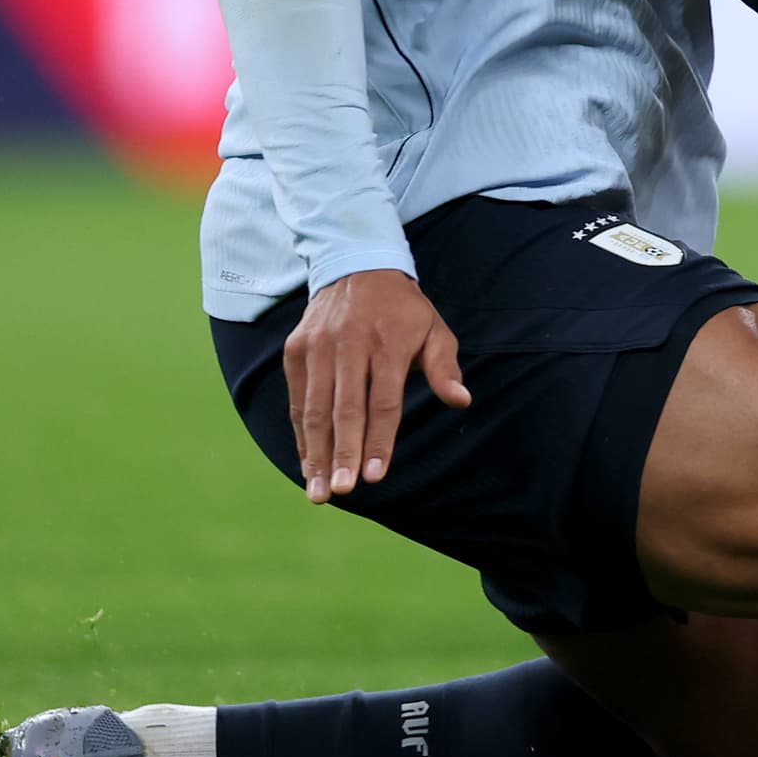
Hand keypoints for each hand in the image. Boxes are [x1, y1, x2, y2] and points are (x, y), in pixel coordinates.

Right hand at [284, 268, 471, 502]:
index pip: (383, 401)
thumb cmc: (402, 309)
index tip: (374, 476)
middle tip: (342, 491)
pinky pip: (296, 399)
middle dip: (343, 453)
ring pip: (314, 408)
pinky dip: (300, 434)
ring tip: (319, 490)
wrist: (355, 265)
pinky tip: (308, 462)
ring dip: (316, 453)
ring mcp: (318, 346)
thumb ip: (444, 367)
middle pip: (345, 408)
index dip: (378, 440)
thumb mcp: (434, 329)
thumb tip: (462, 400)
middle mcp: (349, 344)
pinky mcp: (296, 349)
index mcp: (388, 342)